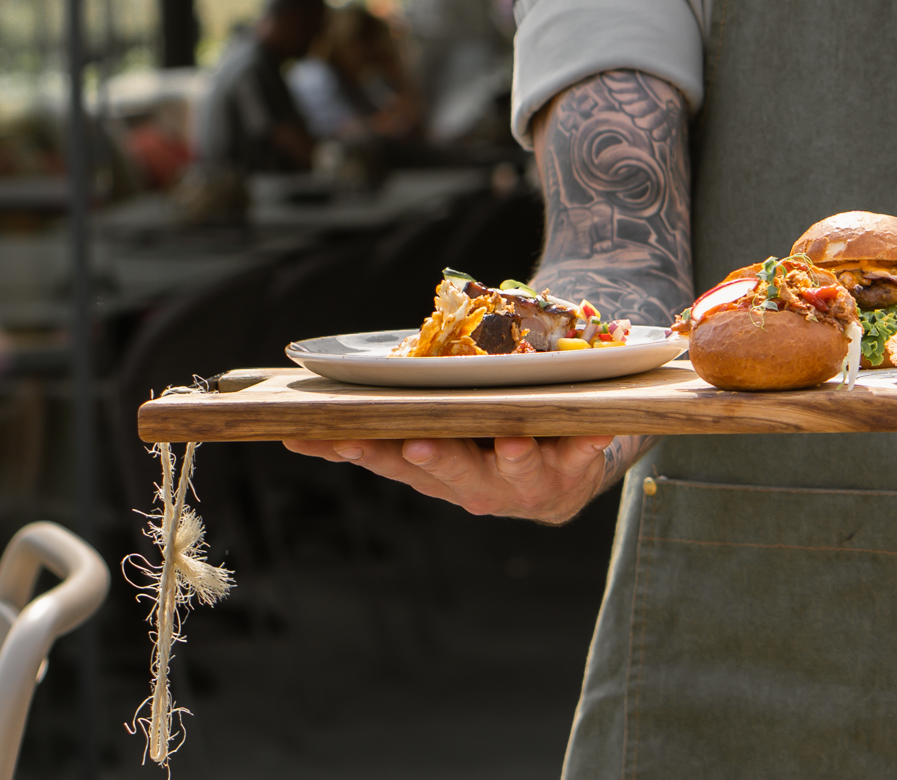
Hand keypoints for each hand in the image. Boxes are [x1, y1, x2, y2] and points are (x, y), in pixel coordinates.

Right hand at [282, 433, 649, 523]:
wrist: (562, 466)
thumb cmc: (483, 435)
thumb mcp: (435, 427)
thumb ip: (386, 417)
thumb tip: (300, 411)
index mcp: (434, 468)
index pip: (390, 461)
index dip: (363, 451)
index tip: (337, 437)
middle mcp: (475, 484)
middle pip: (450, 471)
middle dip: (435, 458)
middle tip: (419, 443)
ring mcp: (525, 482)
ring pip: (514, 470)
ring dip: (512, 457)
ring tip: (514, 441)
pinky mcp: (573, 470)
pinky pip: (580, 455)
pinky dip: (586, 445)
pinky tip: (596, 433)